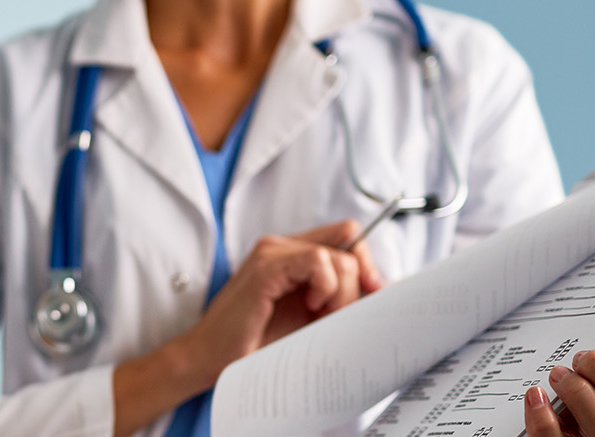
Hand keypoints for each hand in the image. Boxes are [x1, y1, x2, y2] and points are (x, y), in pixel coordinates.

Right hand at [111, 221, 382, 435]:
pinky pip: (317, 261)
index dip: (366, 264)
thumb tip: (383, 288)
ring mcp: (271, 252)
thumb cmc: (257, 341)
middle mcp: (281, 244)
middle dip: (357, 284)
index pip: (348, 236)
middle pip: (349, 242)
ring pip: (338, 255)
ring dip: (342, 292)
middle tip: (336, 314)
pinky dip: (325, 286)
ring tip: (319, 315)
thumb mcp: (311, 315)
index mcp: (292, 252)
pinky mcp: (266, 268)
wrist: (210, 358)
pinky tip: (310, 307)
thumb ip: (340, 297)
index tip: (370, 295)